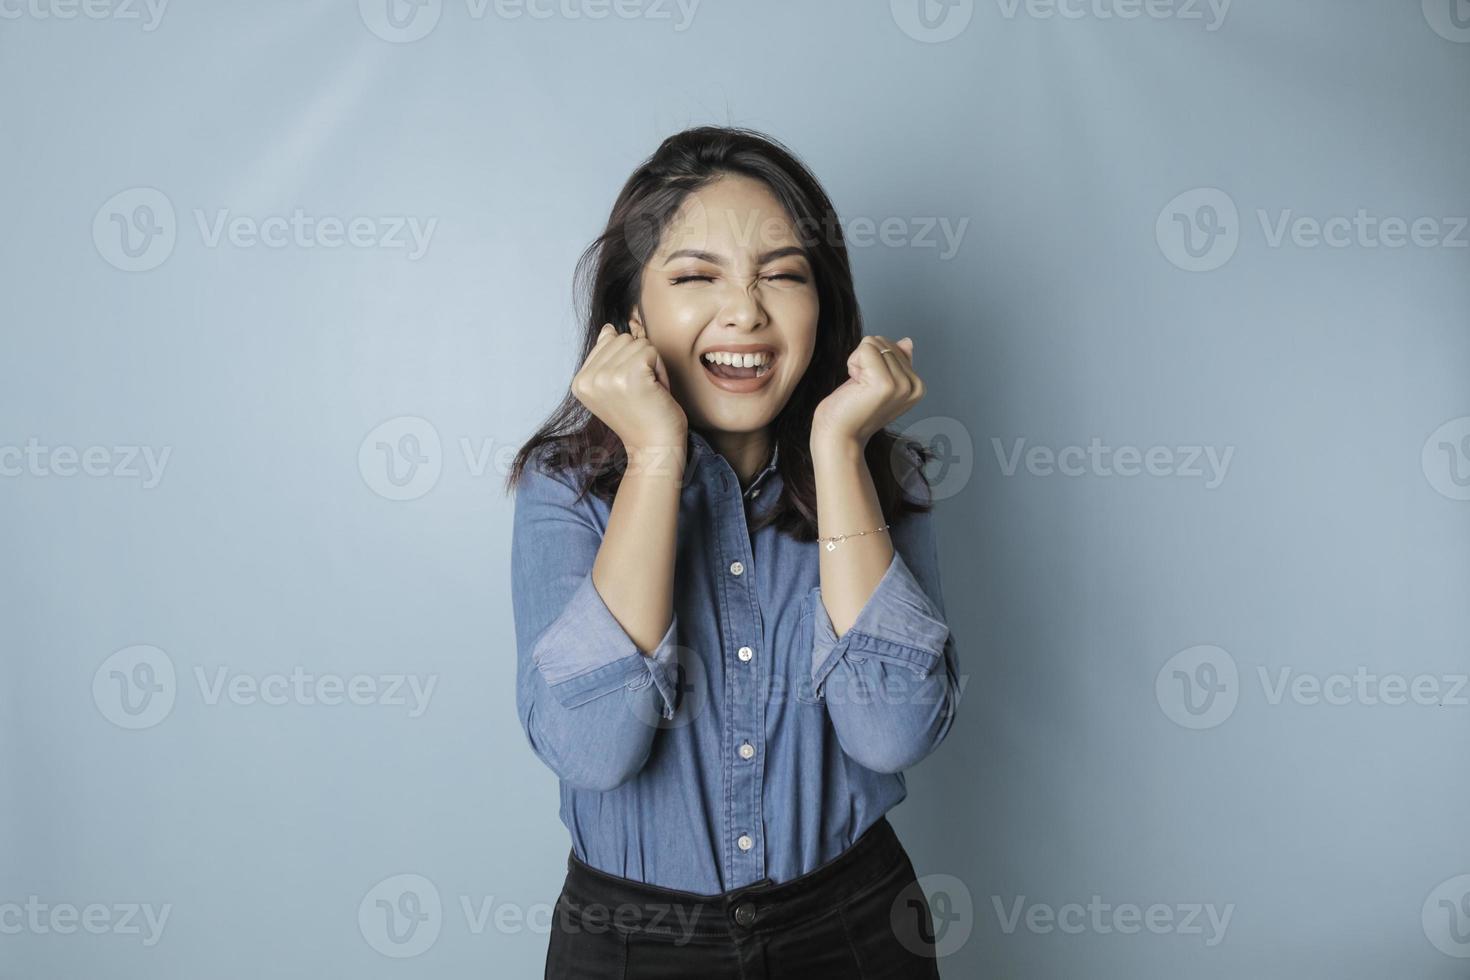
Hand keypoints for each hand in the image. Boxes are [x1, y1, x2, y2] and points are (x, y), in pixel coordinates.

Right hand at [572, 323, 687, 452]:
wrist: (654, 449)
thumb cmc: (641, 418)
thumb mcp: (614, 386)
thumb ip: (606, 357)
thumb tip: (608, 328)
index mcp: (580, 382)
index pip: (607, 341)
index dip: (626, 362)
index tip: (628, 391)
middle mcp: (588, 379)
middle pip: (623, 339)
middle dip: (639, 362)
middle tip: (641, 393)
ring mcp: (607, 376)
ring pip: (638, 343)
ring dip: (652, 366)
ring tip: (648, 392)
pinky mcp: (630, 374)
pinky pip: (652, 350)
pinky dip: (660, 370)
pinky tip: (655, 391)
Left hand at [811, 335, 924, 452]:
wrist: (839, 437)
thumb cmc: (852, 411)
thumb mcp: (879, 382)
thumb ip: (896, 363)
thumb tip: (907, 341)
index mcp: (917, 385)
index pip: (893, 345)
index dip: (872, 361)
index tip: (869, 386)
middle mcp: (914, 385)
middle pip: (884, 341)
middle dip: (865, 359)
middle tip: (861, 388)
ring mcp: (902, 385)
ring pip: (874, 343)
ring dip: (858, 362)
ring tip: (858, 388)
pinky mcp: (885, 384)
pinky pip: (865, 348)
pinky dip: (853, 364)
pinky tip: (854, 386)